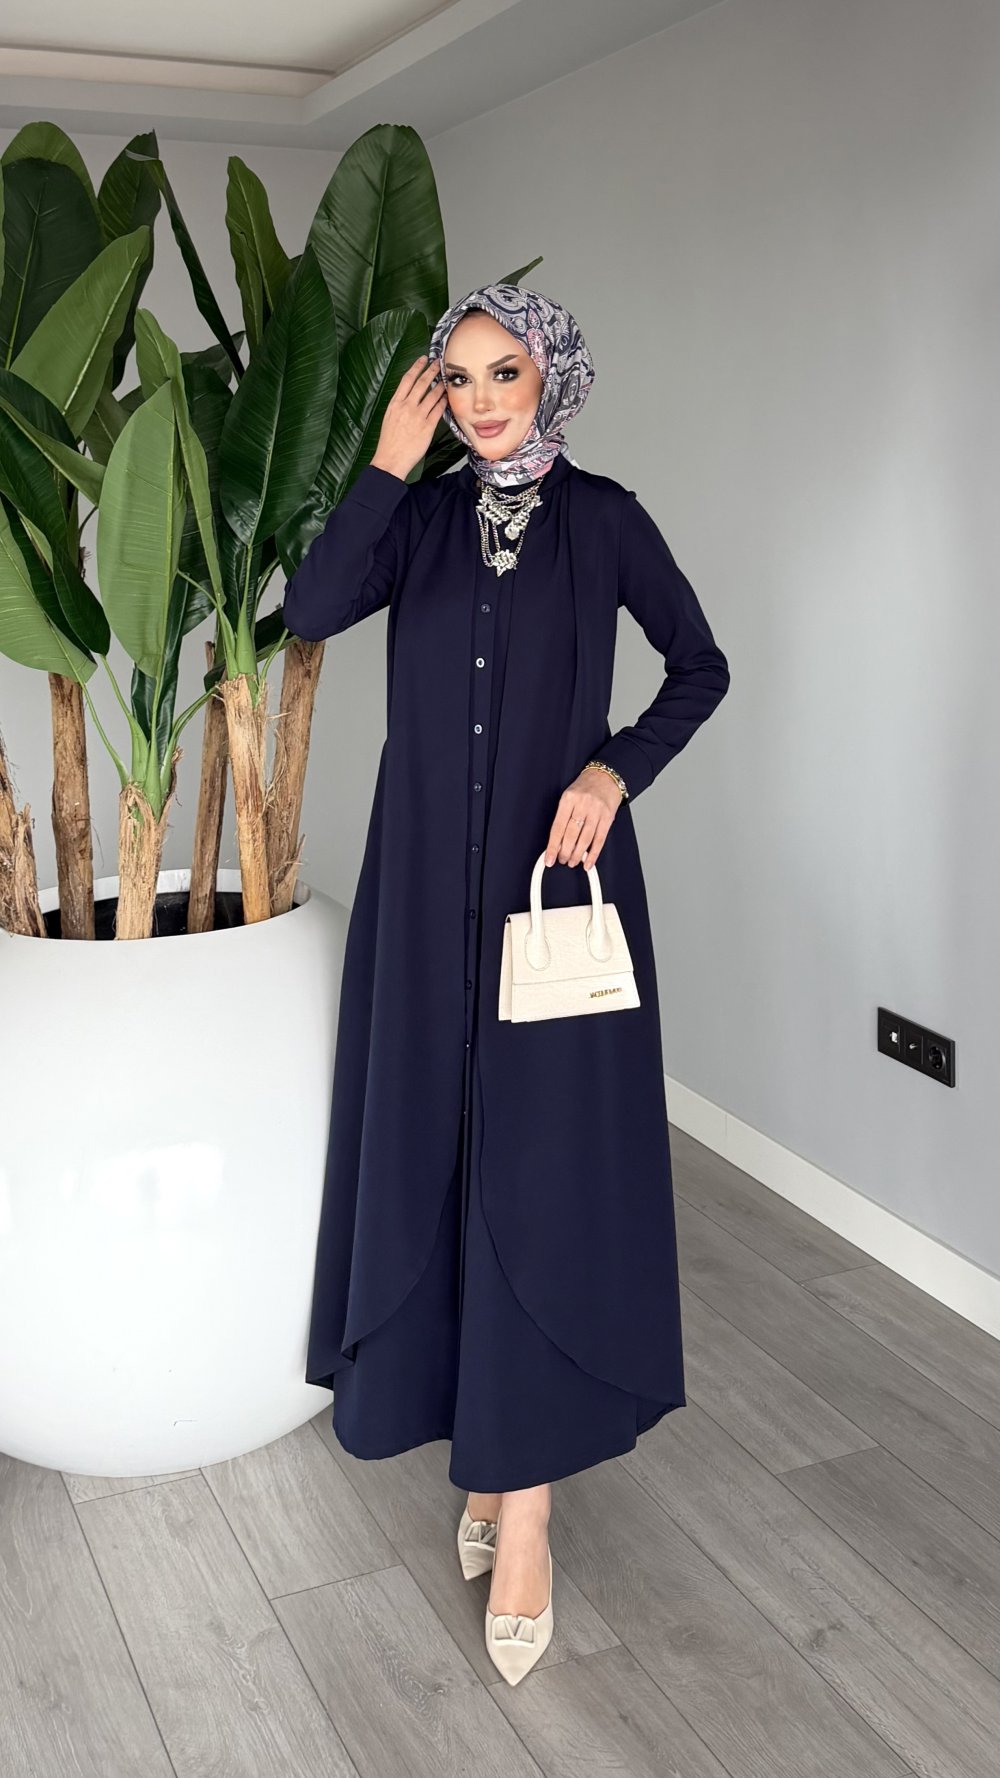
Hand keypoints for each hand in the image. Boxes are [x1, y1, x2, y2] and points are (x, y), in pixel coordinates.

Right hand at [371, 354, 448, 480]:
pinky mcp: (427, 427)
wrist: (391, 459)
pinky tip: (447, 398)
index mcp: (395, 403)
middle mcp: (406, 406)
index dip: (416, 367)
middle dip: (432, 370)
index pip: (407, 379)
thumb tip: (409, 397)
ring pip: (432, 395)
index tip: (423, 359)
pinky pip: (438, 410)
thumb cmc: (389, 442)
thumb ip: (400, 406)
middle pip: (421, 383)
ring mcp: (418, 416)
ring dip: (440, 386)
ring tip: (446, 381)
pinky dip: (443, 402)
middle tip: (438, 363)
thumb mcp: (389, 418)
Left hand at [544, 769, 621, 870]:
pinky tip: (587, 862)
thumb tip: (557, 842)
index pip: (558, 827)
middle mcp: (582, 804)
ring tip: (572, 862)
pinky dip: (593, 854)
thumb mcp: (568, 797)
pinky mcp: (608, 818)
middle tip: (561, 860)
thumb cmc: (585, 788)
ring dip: (577, 855)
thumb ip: (563, 817)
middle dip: (565, 852)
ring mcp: (596, 811)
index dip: (553, 846)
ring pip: (585, 839)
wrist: (605, 777)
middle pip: (571, 834)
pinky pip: (599, 839)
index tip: (549, 858)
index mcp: (568, 799)